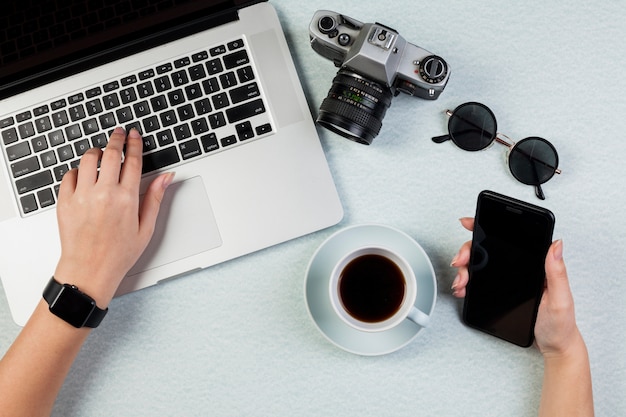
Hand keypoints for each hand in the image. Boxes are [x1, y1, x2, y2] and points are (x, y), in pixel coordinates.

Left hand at [53, 127, 173, 306]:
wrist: (89, 271)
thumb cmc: (118, 254)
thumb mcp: (146, 227)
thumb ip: (155, 198)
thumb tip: (166, 177)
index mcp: (126, 199)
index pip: (132, 161)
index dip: (134, 144)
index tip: (134, 135)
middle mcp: (104, 194)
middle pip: (110, 154)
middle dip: (116, 139)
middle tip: (118, 133)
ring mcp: (82, 196)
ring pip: (87, 159)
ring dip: (96, 152)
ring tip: (100, 152)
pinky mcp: (65, 202)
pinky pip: (69, 175)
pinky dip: (77, 170)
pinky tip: (84, 175)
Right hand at [451, 217, 581, 355]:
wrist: (554, 346)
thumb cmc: (560, 325)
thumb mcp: (561, 299)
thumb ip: (557, 272)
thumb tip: (556, 244)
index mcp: (536, 264)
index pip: (511, 238)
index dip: (489, 227)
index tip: (471, 224)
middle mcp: (522, 268)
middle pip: (487, 250)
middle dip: (468, 252)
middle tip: (461, 262)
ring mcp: (510, 279)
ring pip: (480, 265)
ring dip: (465, 269)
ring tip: (462, 281)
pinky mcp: (503, 290)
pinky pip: (480, 280)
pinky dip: (468, 282)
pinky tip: (464, 287)